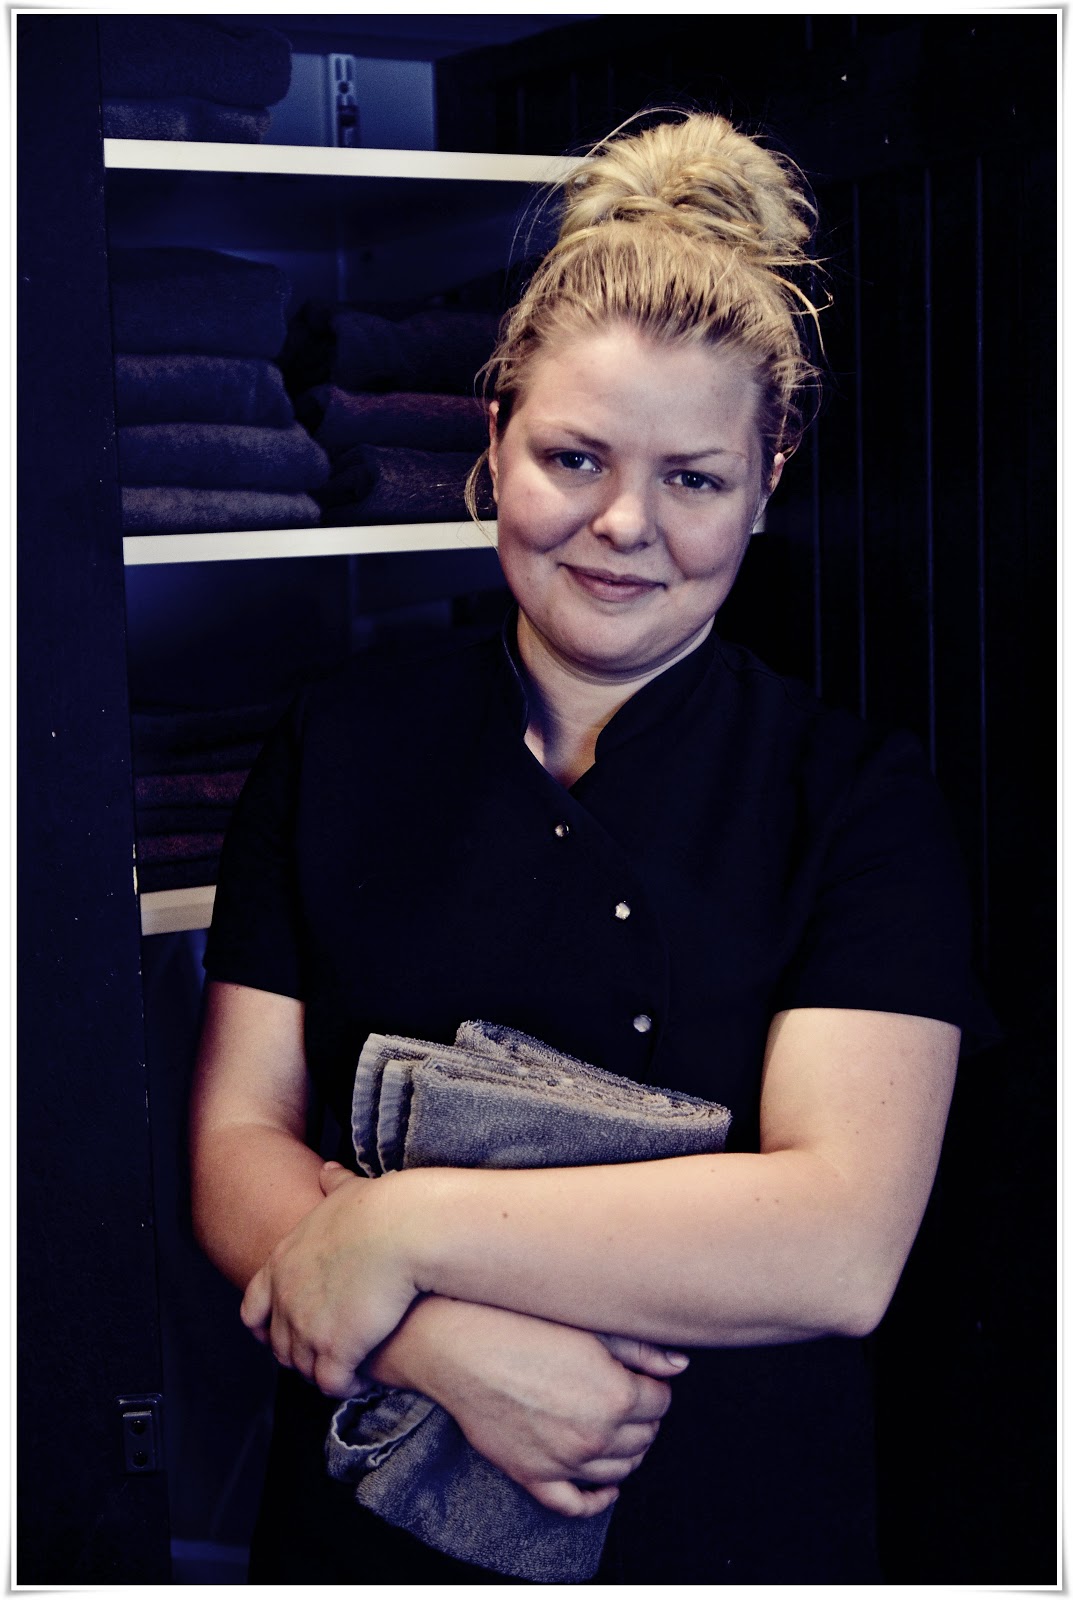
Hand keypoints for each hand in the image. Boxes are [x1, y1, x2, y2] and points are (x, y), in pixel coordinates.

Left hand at [239, 1163, 418, 1395]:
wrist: (402, 1230)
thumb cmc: (380, 1208)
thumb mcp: (347, 1193)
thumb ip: (332, 1186)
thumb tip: (327, 1170)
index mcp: (283, 1263)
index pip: (253, 1307)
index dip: (264, 1325)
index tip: (276, 1333)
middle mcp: (287, 1298)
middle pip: (278, 1343)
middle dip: (297, 1353)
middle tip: (322, 1354)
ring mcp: (308, 1327)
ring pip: (303, 1368)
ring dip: (321, 1371)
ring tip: (345, 1368)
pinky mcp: (336, 1349)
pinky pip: (331, 1383)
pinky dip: (343, 1385)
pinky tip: (361, 1377)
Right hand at [366, 1294, 685, 1516]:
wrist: (458, 1344)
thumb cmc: (520, 1323)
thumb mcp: (587, 1324)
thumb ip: (639, 1348)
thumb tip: (680, 1366)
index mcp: (616, 1396)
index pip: (661, 1404)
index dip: (652, 1387)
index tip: (641, 1376)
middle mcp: (596, 1436)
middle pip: (644, 1439)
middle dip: (643, 1418)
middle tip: (628, 1397)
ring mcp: (564, 1461)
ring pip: (618, 1471)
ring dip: (626, 1453)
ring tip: (616, 1429)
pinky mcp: (533, 1475)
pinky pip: (575, 1504)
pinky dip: (596, 1499)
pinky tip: (603, 1485)